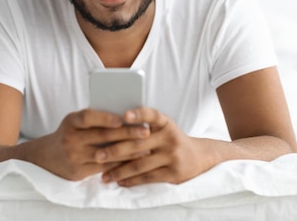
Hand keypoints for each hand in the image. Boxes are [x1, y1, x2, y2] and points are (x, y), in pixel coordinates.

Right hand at [37, 108, 152, 180]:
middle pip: (101, 136)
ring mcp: (74, 156)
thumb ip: (94, 119)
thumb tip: (126, 115)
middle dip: (127, 133)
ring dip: (128, 151)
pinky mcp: (78, 171)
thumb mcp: (75, 122)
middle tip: (146, 131)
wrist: (48, 157)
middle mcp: (70, 139)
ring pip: (106, 154)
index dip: (104, 118)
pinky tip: (133, 160)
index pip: (87, 117)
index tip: (122, 118)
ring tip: (146, 148)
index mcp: (71, 121)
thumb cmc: (70, 134)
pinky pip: (104, 168)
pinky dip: (120, 164)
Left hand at [94, 108, 217, 186]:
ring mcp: (172, 156)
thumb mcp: (163, 128)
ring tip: (103, 175)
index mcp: (165, 123)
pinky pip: (147, 178)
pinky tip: (118, 181)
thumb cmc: (170, 139)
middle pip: (138, 144)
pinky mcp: (173, 173)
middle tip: (97, 155)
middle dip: (115, 151)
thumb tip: (112, 126)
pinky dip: (131, 180)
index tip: (124, 115)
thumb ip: (144, 126)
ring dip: (119, 171)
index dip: (139, 114)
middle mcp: (170, 137)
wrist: (198, 157)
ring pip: (140, 165)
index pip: (152, 115)